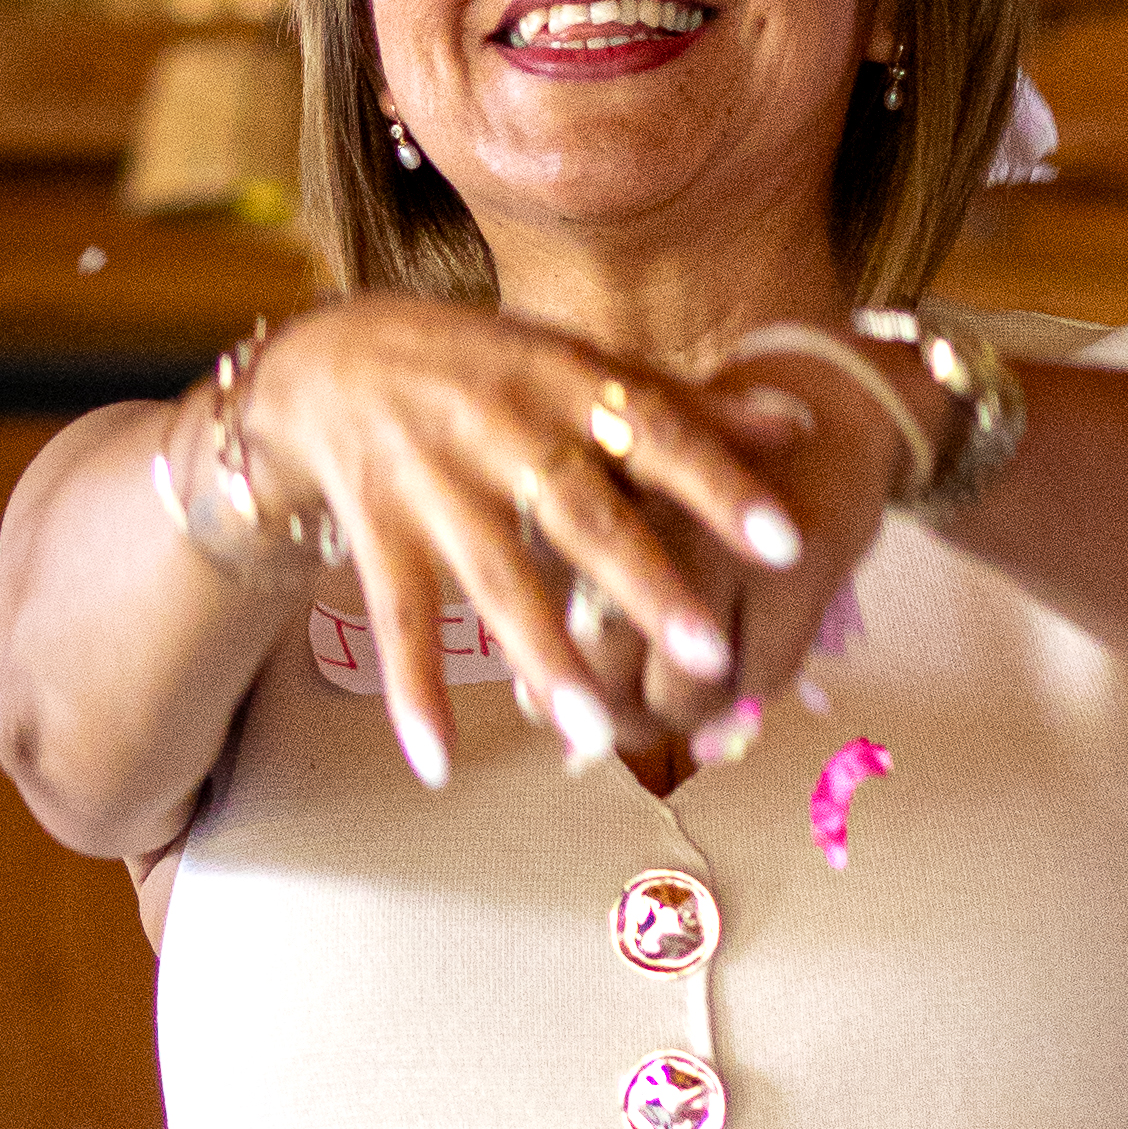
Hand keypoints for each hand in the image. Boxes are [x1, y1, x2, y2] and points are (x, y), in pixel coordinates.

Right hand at [231, 300, 810, 788]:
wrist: (328, 361)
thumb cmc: (483, 368)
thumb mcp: (575, 363)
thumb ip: (683, 404)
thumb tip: (798, 424)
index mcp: (561, 381)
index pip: (655, 432)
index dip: (720, 485)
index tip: (789, 542)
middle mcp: (498, 431)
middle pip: (581, 515)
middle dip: (645, 585)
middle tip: (711, 655)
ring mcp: (433, 486)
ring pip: (497, 579)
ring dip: (544, 657)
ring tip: (598, 733)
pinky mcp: (378, 535)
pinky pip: (399, 622)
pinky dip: (415, 694)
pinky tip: (438, 766)